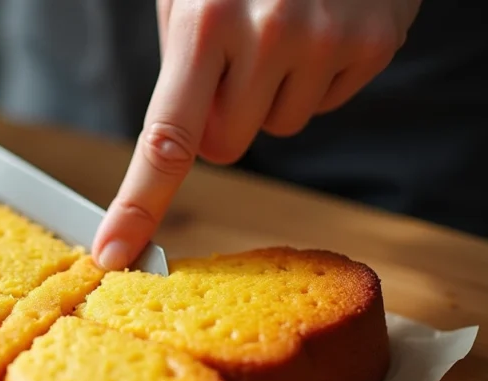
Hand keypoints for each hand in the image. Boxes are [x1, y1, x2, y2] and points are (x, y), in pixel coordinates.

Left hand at [92, 0, 420, 269]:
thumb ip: (181, 60)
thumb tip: (181, 143)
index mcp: (205, 22)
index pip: (166, 139)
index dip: (137, 203)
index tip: (114, 251)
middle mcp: (268, 34)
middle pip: (226, 146)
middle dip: (221, 117)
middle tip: (233, 58)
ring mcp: (327, 42)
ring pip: (278, 128)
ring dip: (272, 93)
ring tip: (283, 29)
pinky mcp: (373, 45)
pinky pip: (324, 103)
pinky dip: (317, 77)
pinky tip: (320, 26)